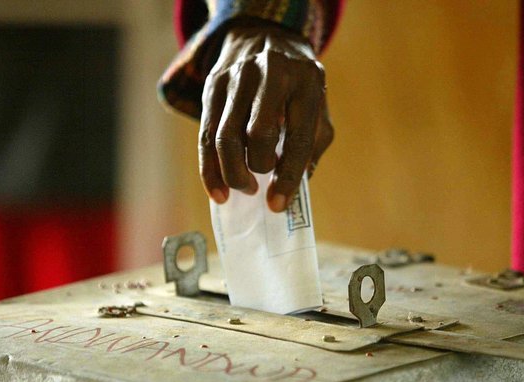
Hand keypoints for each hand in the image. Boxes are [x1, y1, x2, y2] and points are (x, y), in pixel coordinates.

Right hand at [198, 24, 333, 211]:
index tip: (277, 204)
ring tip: (243, 188)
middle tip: (260, 185)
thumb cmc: (297, 83)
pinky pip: (206, 135)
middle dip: (259, 168)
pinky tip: (218, 190)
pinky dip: (210, 169)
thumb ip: (312, 144)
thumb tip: (294, 187)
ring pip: (226, 137)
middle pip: (258, 134)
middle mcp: (271, 72)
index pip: (297, 137)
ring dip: (232, 173)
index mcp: (306, 80)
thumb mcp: (317, 104)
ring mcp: (238, 76)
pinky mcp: (213, 84)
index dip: (288, 176)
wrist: (264, 35)